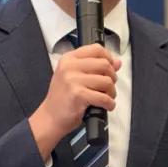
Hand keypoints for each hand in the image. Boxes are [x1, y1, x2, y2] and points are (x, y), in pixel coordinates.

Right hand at [29, 44, 120, 159]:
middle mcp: (69, 67)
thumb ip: (95, 67)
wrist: (50, 117)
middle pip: (104, 64)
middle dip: (112, 77)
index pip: (96, 49)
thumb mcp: (75, 76)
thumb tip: (117, 62)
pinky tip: (106, 106)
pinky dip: (109, 103)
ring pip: (106, 81)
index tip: (112, 67)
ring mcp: (73, 80)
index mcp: (69, 59)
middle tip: (108, 87)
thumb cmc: (63, 98)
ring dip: (111, 92)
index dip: (109, 57)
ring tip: (106, 97)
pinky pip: (104, 97)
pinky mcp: (78, 95)